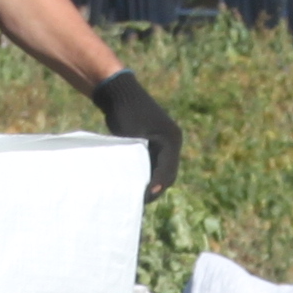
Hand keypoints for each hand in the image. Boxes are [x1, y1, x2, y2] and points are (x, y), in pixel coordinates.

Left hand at [91, 68, 182, 197]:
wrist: (119, 90)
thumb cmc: (125, 111)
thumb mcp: (132, 137)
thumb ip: (139, 159)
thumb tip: (141, 185)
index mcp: (171, 140)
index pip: (167, 170)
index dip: (157, 186)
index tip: (145, 198)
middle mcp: (172, 141)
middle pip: (168, 172)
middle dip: (156, 187)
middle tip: (140, 201)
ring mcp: (165, 141)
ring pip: (162, 169)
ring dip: (152, 181)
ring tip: (138, 195)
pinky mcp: (156, 141)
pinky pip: (156, 162)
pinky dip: (148, 173)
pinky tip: (136, 181)